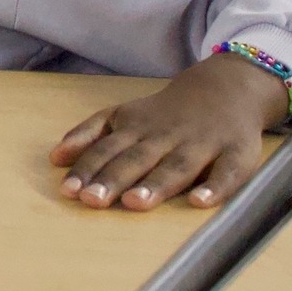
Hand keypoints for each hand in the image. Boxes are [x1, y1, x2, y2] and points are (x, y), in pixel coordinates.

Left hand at [50, 53, 289, 210]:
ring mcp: (202, 144)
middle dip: (114, 179)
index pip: (107, 150)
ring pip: (177, 166)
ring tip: (135, 202)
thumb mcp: (122, 114)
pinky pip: (228, 172)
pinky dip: (215, 187)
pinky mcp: (237, 154)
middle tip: (92, 200)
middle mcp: (166, 136)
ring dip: (156, 184)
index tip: (68, 191)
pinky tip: (199, 202)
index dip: (87, 170)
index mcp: (136, 128)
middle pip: (137, 159)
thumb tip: (55, 159)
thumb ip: (89, 134)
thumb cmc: (164, 113)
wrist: (226, 87)